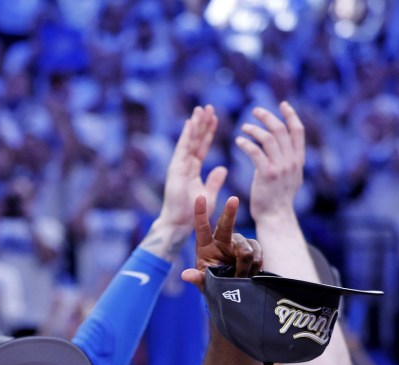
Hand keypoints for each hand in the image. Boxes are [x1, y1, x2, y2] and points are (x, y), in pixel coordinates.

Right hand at [157, 105, 227, 230]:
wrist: (180, 223)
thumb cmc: (193, 213)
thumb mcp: (209, 194)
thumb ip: (215, 180)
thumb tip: (223, 167)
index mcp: (193, 169)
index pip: (202, 146)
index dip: (208, 132)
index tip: (214, 118)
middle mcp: (185, 165)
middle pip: (195, 140)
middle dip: (202, 123)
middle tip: (208, 107)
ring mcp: (179, 166)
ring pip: (189, 141)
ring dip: (195, 125)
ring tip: (201, 109)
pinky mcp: (175, 169)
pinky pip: (182, 149)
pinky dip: (186, 136)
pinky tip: (190, 123)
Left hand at [181, 195, 261, 289]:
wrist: (233, 292)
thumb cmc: (214, 284)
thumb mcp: (204, 283)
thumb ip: (197, 278)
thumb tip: (185, 275)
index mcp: (205, 246)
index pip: (202, 228)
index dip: (200, 213)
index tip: (199, 196)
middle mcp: (222, 240)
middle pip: (226, 224)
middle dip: (230, 211)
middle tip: (233, 199)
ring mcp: (239, 243)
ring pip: (246, 248)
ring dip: (245, 265)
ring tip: (240, 277)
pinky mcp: (253, 247)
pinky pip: (258, 252)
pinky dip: (256, 265)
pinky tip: (251, 273)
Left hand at [235, 101, 304, 223]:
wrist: (275, 216)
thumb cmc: (278, 198)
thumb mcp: (292, 177)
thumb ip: (290, 161)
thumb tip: (289, 149)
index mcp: (298, 160)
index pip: (298, 131)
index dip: (291, 115)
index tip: (283, 104)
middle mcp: (292, 161)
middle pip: (282, 130)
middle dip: (268, 117)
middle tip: (255, 110)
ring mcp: (280, 168)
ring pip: (269, 139)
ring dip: (255, 129)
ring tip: (244, 127)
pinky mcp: (266, 174)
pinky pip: (256, 152)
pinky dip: (247, 144)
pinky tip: (239, 141)